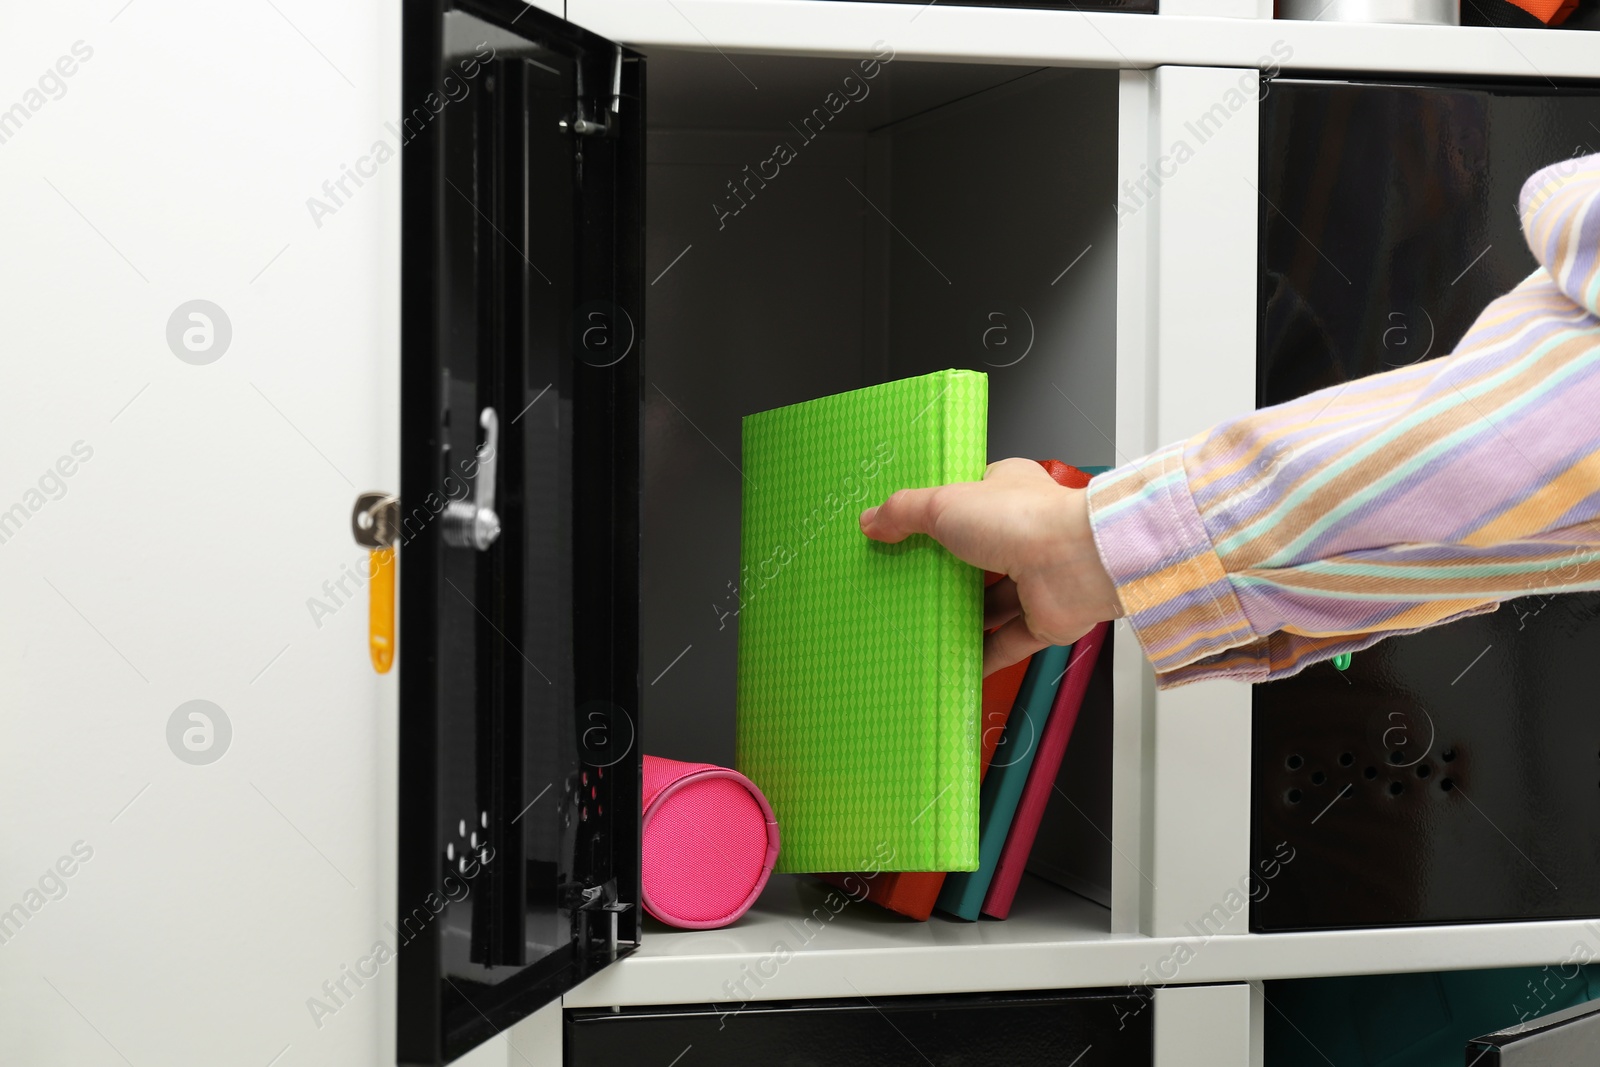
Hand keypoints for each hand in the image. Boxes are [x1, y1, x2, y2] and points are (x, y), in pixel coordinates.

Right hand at [859, 458, 1123, 675]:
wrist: (1077, 561)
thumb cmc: (1023, 519)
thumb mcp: (944, 503)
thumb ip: (904, 512)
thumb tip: (872, 519)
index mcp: (1006, 492)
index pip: (967, 501)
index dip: (937, 516)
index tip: (904, 533)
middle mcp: (1024, 534)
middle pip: (975, 557)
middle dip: (945, 573)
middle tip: (906, 585)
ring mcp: (1036, 578)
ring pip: (993, 603)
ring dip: (963, 617)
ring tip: (922, 627)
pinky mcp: (1045, 619)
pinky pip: (1009, 642)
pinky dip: (984, 655)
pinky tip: (957, 665)